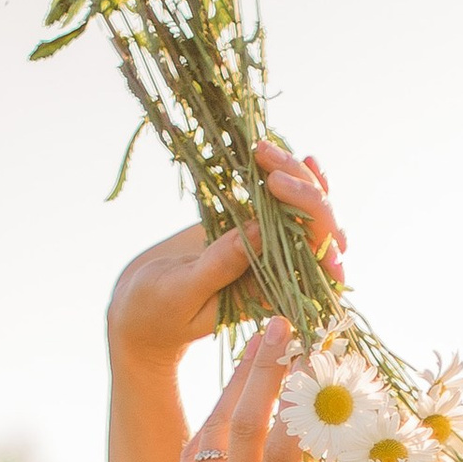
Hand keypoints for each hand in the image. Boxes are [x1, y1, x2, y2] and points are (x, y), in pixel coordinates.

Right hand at [107, 145, 347, 369]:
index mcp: (271, 302)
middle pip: (318, 234)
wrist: (138, 304)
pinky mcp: (252, 225)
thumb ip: (222, 266)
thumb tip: (261, 232)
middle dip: (305, 196)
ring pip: (305, 211)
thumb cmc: (157, 310)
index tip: (299, 210)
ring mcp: (269, 247)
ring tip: (263, 151)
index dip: (324, 243)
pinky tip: (298, 155)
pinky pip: (284, 201)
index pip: (317, 275)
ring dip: (295, 177)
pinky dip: (292, 177)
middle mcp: (280, 275)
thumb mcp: (184, 290)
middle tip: (270, 171)